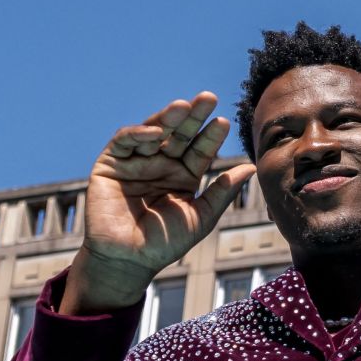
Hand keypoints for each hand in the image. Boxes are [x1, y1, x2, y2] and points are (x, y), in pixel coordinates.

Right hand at [62, 92, 257, 313]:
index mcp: (183, 176)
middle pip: (179, 135)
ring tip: (184, 107)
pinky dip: (138, 134)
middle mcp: (160, 165)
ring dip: (167, 118)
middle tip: (209, 98)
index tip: (224, 123)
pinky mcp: (110, 165)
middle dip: (193, 117)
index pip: (200, 150)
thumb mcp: (199, 217)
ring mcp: (135, 163)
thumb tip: (250, 168)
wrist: (127, 262)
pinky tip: (155, 132)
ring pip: (153, 133)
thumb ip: (221, 193)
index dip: (211, 137)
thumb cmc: (164, 244)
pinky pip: (123, 142)